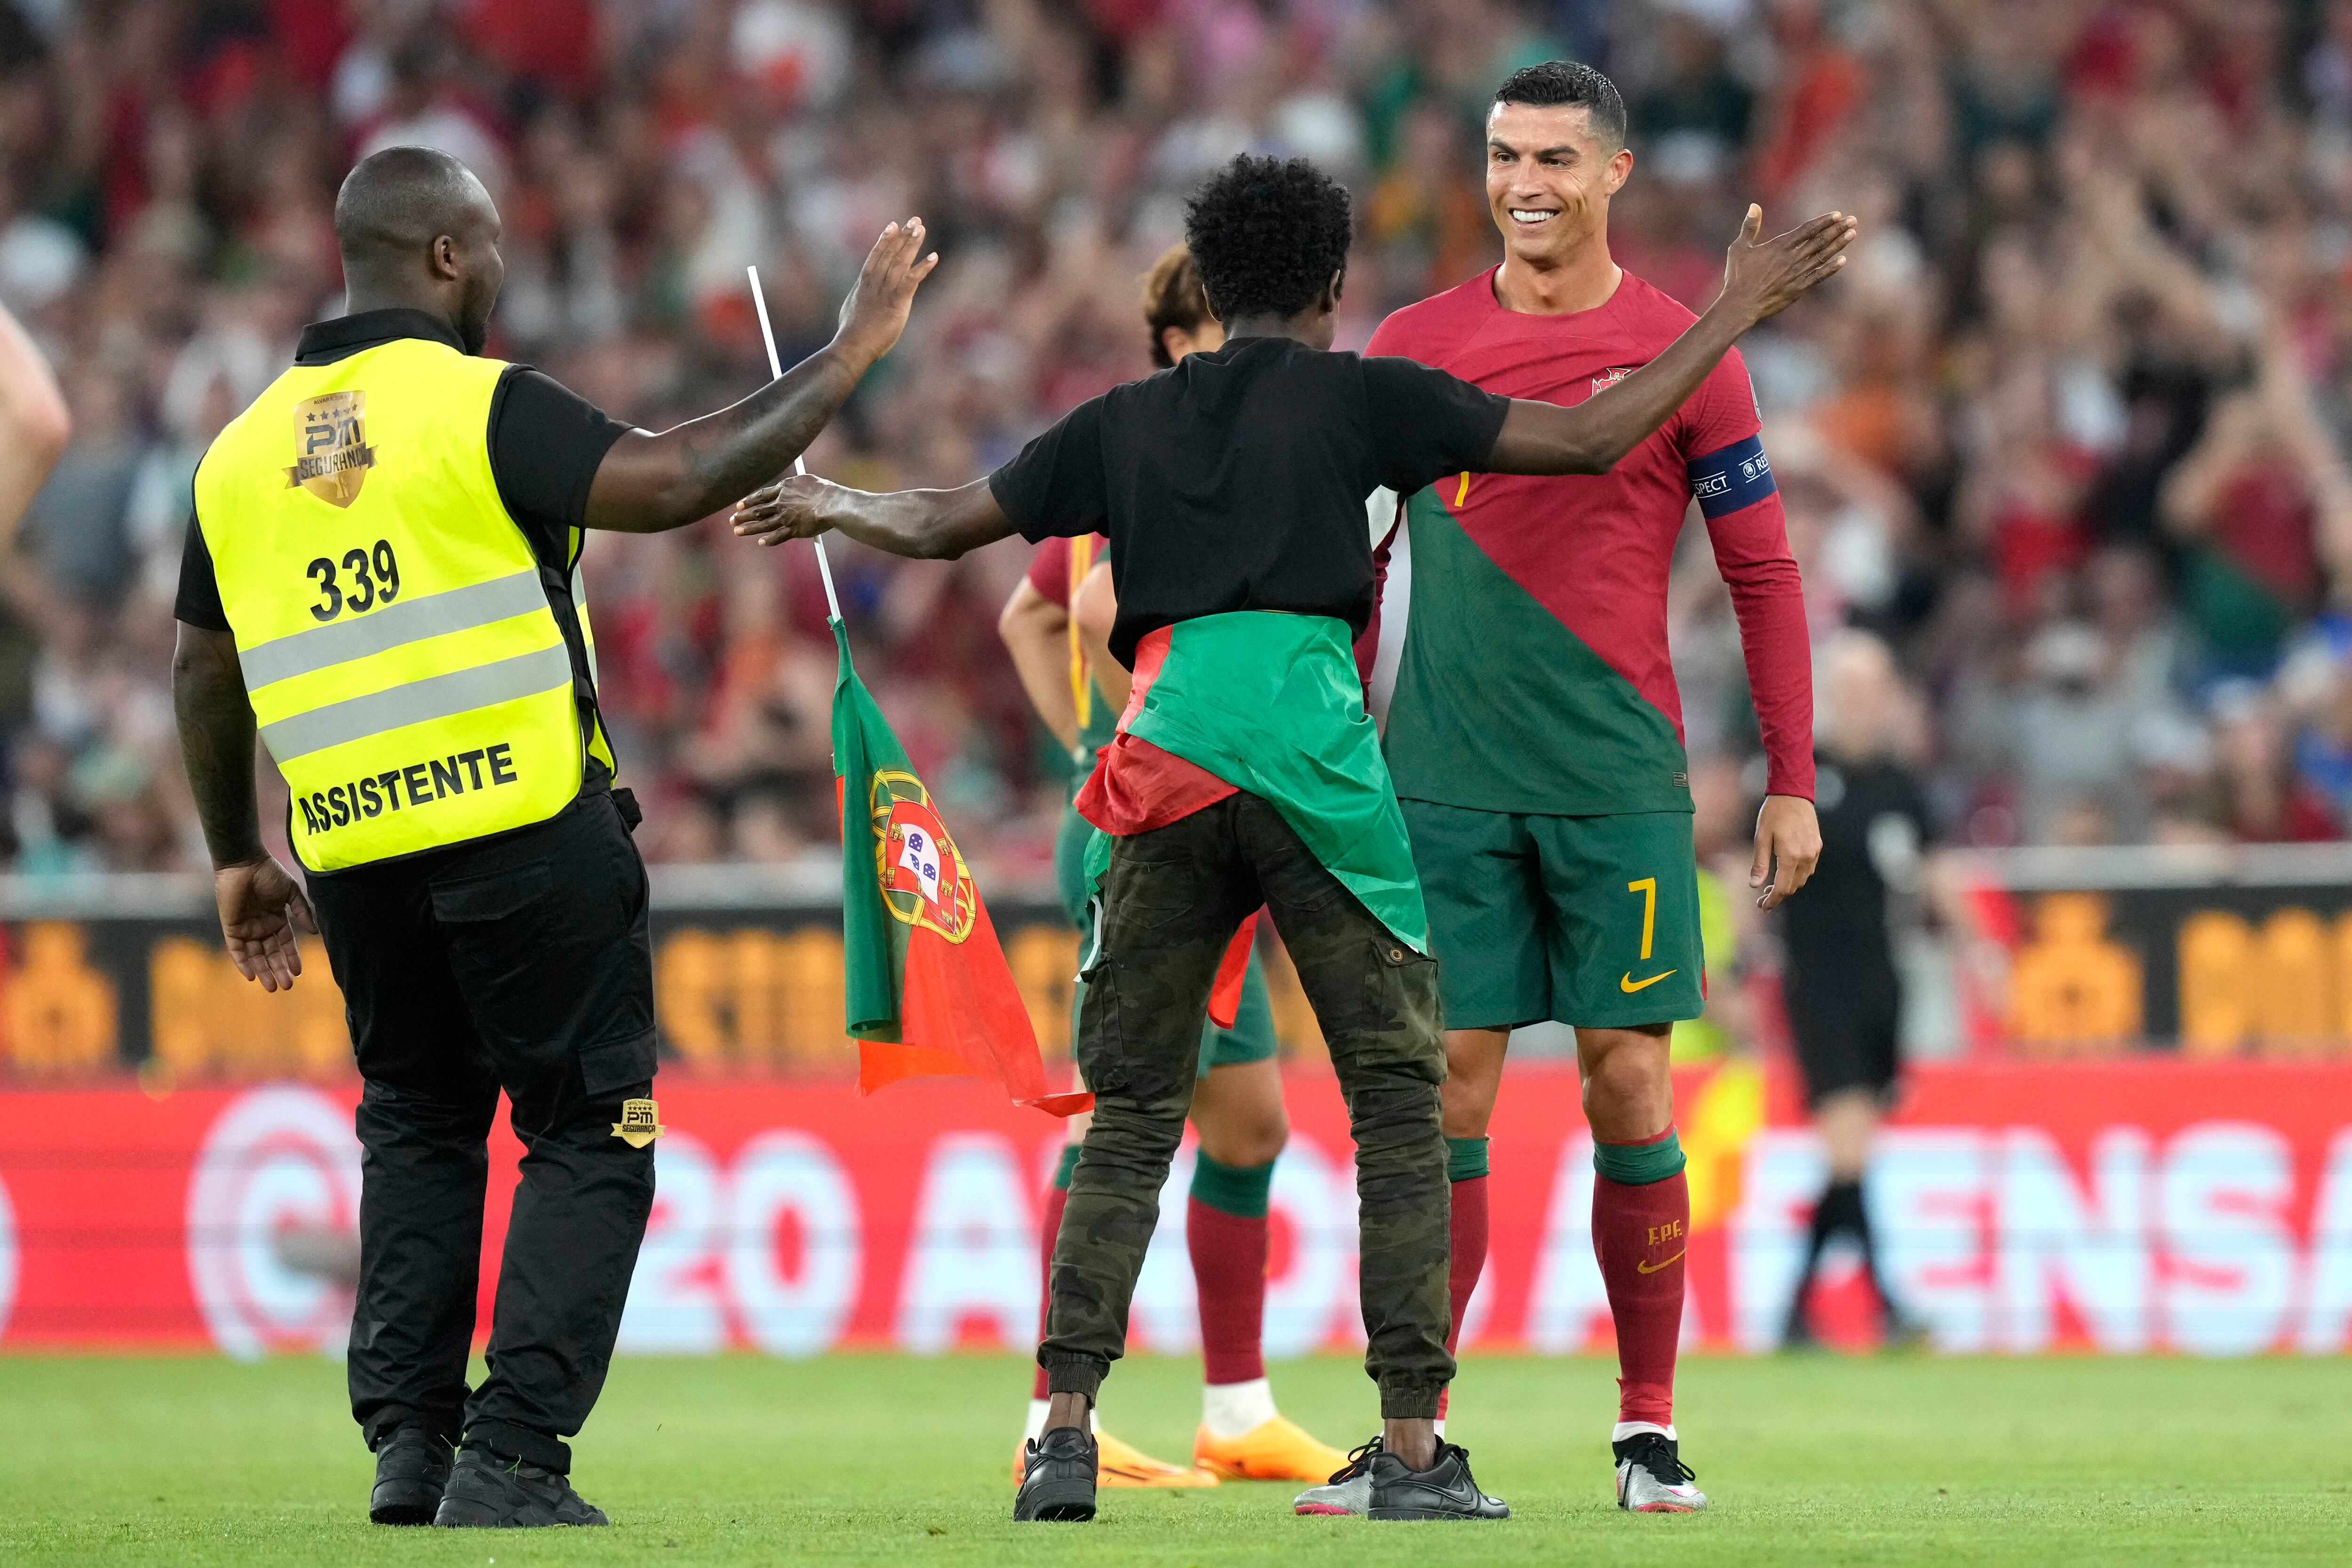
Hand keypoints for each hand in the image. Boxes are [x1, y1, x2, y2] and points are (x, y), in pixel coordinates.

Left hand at [215, 856, 316, 992]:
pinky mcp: (231, 928)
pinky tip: (251, 976)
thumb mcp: (291, 892)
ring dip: (263, 971)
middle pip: (270, 954)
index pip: (285, 944)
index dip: (292, 957)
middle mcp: (261, 927)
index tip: (299, 972)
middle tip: (287, 987)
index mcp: (276, 919)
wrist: (244, 864)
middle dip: (278, 970)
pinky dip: (242, 963)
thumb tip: (315, 932)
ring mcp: (246, 929)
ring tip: (272, 987)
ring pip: (255, 956)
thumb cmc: (269, 874)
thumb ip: (302, 911)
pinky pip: (236, 950)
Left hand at [731, 473, 834, 545]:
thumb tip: (791, 485)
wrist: (831, 503)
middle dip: (743, 516)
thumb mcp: (806, 481)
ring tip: (737, 532)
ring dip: (749, 529)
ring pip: (764, 524)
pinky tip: (761, 542)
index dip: (749, 501)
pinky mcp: (794, 530)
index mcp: (784, 489)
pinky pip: (779, 536)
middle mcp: (781, 503)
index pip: (761, 496)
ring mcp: (786, 518)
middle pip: (758, 511)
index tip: (739, 505)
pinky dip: (770, 540)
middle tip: (732, 521)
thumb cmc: (823, 490)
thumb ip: (795, 486)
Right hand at [830, 218, 940, 371]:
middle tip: (914, 220)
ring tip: (920, 228)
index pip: (876, 256)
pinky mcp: (897, 302)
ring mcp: (886, 291)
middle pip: (890, 253)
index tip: (893, 225)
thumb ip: (859, 297)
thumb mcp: (851, 309)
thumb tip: (859, 294)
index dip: (885, 239)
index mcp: (864, 284)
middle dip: (903, 235)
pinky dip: (923, 267)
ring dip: (911, 244)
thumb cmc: (851, 333)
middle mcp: (875, 283)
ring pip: (900, 261)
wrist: (853, 345)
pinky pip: (912, 280)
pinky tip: (934, 256)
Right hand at [1716, 206, 1857, 326]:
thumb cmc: (1737, 276)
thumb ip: (1750, 227)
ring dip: (1839, 244)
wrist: (1741, 304)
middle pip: (1820, 240)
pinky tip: (1843, 260)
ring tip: (1852, 234)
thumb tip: (1754, 205)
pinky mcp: (1799, 288)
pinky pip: (1819, 276)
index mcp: (1780, 246)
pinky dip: (1831, 268)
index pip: (1807, 229)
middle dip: (1838, 229)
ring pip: (1823, 255)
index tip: (1837, 214)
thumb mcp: (1739, 248)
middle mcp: (1792, 258)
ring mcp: (1797, 273)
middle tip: (1853, 220)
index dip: (1823, 221)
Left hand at [1750, 792, 1821, 910]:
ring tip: (1771, 885)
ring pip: (1802, 879)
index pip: (1782, 888)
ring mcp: (1814, 852)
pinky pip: (1808, 869)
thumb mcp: (1761, 838)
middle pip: (1793, 886)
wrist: (1793, 794)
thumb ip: (1759, 863)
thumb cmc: (1773, 814)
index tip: (1762, 906)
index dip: (1772, 900)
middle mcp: (1806, 856)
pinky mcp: (1817, 846)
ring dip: (1788, 886)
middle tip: (1762, 898)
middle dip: (1778, 895)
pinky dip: (1796, 875)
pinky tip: (1785, 872)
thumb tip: (1754, 886)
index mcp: (1790, 856)